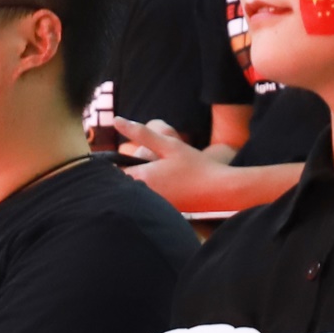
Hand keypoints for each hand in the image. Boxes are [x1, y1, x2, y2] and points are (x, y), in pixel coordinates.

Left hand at [109, 117, 230, 212]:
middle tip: (155, 161)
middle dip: (131, 169)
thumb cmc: (197, 166)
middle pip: (123, 182)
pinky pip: (149, 199)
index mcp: (141, 179)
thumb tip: (116, 121)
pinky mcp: (162, 211)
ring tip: (168, 172)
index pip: (112, 172)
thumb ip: (141, 133)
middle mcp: (143, 197)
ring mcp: (153, 206)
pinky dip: (154, 189)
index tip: (129, 154)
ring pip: (136, 191)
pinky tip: (173, 183)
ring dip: (143, 179)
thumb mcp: (169, 145)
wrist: (221, 192)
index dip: (114, 161)